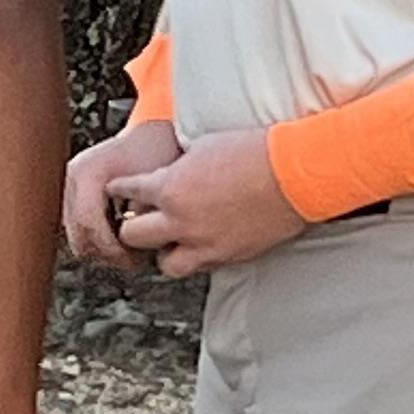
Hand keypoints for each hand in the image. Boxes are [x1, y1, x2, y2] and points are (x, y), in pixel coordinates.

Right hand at [65, 116, 181, 268]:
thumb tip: (133, 245)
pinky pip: (78, 226)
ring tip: (128, 250)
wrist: (151, 134)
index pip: (89, 222)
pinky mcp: (73, 192)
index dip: (110, 247)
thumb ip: (141, 214)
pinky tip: (120, 235)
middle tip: (132, 260)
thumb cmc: (156, 152)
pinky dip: (97, 236)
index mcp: (88, 172)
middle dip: (105, 252)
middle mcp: (73, 177)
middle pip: (78, 232)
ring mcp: (70, 183)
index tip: (131, 258)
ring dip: (101, 247)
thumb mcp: (153, 183)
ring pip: (76, 233)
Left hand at [113, 126, 301, 276]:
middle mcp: (181, 220)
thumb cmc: (256, 152)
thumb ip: (179, 166)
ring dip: (164, 251)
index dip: (120, 188)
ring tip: (170, 241)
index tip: (119, 188)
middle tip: (138, 220)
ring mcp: (205, 243)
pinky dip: (197, 257)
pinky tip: (201, 245)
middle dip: (132, 226)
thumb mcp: (203, 146)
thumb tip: (170, 171)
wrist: (295, 173)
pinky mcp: (229, 256)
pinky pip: (202, 268)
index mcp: (170, 187)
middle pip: (133, 236)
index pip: (126, 191)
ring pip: (166, 264)